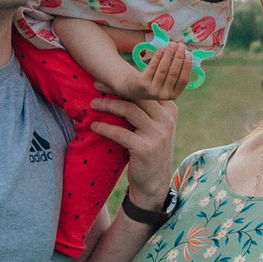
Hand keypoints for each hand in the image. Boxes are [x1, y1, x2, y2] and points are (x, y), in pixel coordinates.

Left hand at [88, 91, 178, 205]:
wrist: (154, 183)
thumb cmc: (150, 151)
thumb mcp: (155, 128)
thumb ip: (147, 110)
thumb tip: (121, 87)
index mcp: (170, 110)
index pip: (147, 89)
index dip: (127, 81)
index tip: (108, 78)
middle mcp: (167, 120)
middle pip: (137, 96)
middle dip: (114, 88)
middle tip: (96, 84)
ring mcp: (158, 134)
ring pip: (129, 110)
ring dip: (107, 105)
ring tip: (93, 104)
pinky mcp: (146, 148)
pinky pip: (121, 133)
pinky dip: (105, 127)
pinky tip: (94, 126)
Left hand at [132, 37, 193, 101]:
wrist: (134, 88)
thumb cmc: (155, 80)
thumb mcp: (166, 81)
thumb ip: (176, 71)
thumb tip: (185, 53)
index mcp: (174, 95)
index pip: (183, 80)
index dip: (187, 66)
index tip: (189, 54)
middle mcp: (164, 95)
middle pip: (173, 73)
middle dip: (178, 57)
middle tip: (181, 45)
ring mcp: (152, 90)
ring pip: (163, 69)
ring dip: (169, 54)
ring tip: (172, 44)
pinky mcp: (143, 84)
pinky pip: (152, 67)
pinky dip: (158, 56)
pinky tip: (162, 48)